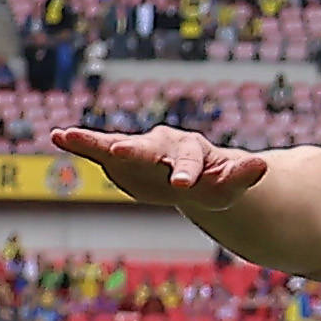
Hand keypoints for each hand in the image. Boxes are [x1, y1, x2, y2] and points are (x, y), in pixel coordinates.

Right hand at [52, 124, 268, 208]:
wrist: (195, 180)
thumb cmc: (214, 183)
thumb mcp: (229, 185)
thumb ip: (241, 176)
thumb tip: (262, 166)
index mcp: (192, 151)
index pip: (190, 160)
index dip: (186, 172)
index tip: (183, 185)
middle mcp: (163, 145)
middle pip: (148, 148)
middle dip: (134, 151)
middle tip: (118, 152)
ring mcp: (138, 149)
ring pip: (116, 144)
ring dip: (93, 141)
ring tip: (68, 135)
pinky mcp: (119, 158)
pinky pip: (97, 149)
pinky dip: (79, 143)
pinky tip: (57, 136)